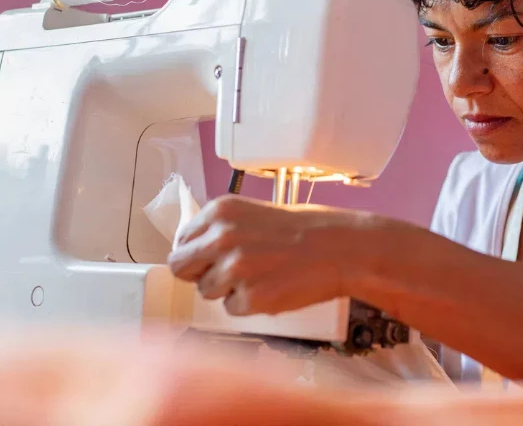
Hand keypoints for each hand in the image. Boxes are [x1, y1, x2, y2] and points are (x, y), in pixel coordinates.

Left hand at [167, 195, 369, 315]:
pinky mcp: (249, 298)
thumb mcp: (253, 214)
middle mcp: (221, 237)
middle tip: (229, 273)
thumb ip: (220, 229)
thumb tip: (194, 251)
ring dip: (228, 290)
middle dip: (201, 273)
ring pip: (207, 292)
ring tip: (261, 276)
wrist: (341, 248)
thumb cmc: (305, 230)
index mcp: (219, 211)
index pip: (181, 241)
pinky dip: (250, 305)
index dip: (196, 254)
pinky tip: (273, 287)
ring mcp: (234, 269)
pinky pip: (232, 310)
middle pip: (182, 268)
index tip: (209, 259)